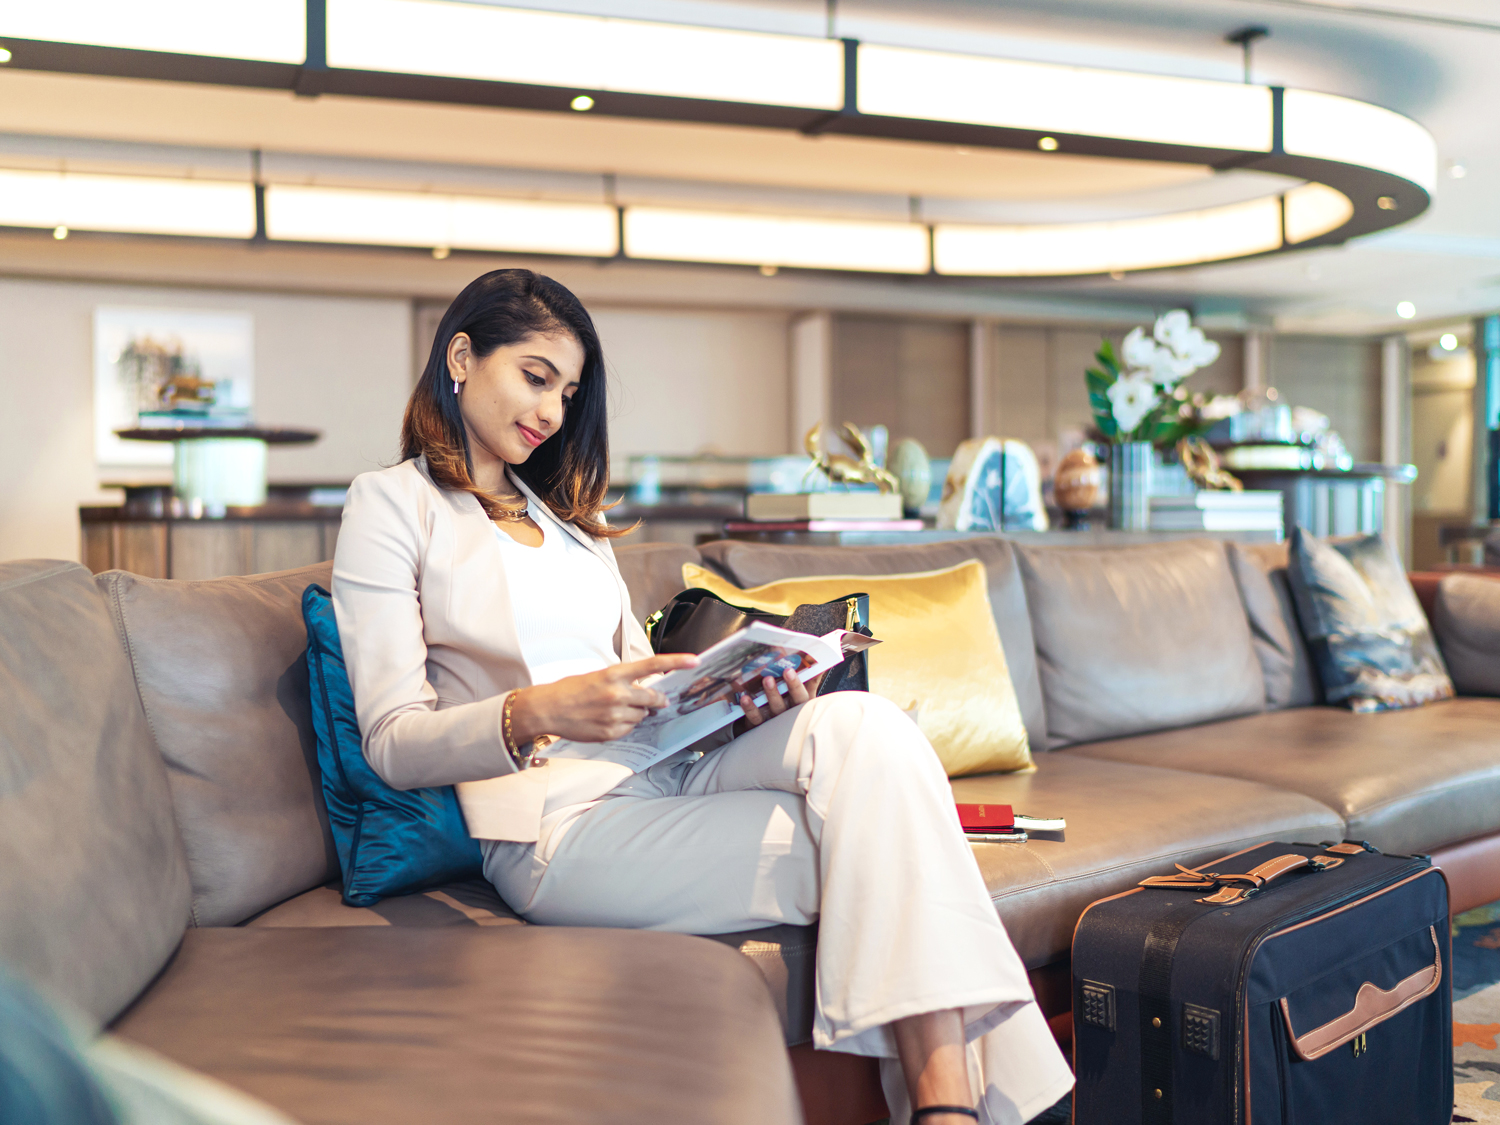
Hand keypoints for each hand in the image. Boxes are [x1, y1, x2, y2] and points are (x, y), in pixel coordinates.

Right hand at [509, 654, 698, 743]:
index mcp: (615, 674)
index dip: (677, 662)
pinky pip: (629, 729)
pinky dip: (625, 725)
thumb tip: (647, 689)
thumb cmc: (572, 689)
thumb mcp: (599, 676)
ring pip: (642, 716)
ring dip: (637, 713)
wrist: (548, 709)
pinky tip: (608, 720)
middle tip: (658, 702)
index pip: (653, 665)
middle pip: (653, 699)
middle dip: (657, 701)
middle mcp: (617, 694)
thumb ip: (623, 681)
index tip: (695, 660)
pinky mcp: (610, 732)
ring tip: (615, 709)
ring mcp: (614, 715)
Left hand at [735, 668, 823, 733]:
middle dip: (790, 686)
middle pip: (791, 701)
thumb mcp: (804, 695)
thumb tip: (818, 659)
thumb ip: (811, 679)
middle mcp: (788, 713)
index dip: (797, 683)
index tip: (791, 670)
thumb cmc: (791, 706)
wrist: (775, 730)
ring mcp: (773, 719)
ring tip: (767, 680)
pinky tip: (745, 698)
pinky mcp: (759, 725)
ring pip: (774, 708)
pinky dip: (750, 708)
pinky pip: (755, 717)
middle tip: (786, 671)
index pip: (801, 695)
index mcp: (800, 705)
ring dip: (771, 694)